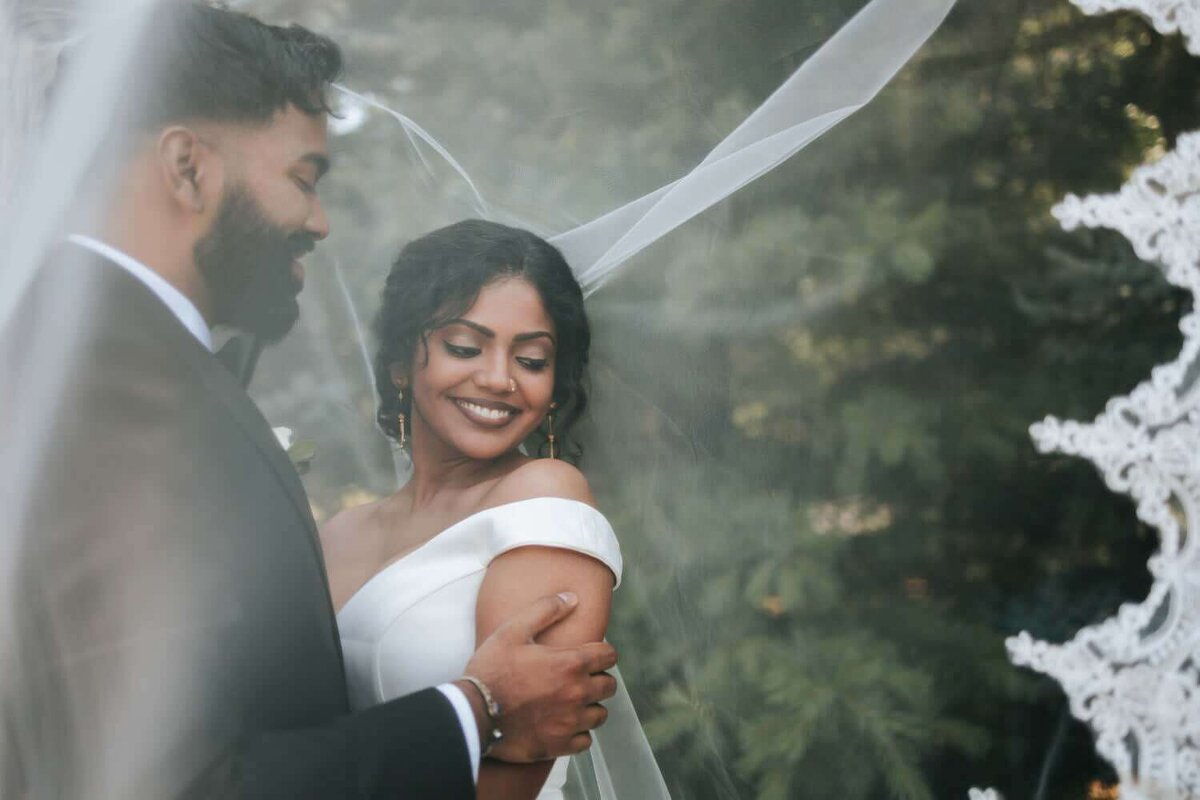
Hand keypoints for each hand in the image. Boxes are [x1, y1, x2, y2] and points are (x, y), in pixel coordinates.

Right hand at [462, 592, 617, 762]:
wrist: (472, 712)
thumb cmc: (491, 669)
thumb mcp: (513, 631)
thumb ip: (545, 610)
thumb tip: (572, 598)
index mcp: (570, 664)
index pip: (609, 655)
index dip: (602, 652)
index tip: (591, 654)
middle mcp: (576, 693)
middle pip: (609, 685)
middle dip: (598, 678)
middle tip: (579, 677)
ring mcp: (570, 722)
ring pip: (599, 714)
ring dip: (590, 706)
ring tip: (572, 701)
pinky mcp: (559, 745)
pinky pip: (585, 740)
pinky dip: (578, 732)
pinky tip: (564, 723)